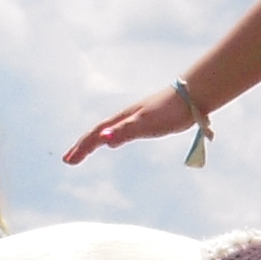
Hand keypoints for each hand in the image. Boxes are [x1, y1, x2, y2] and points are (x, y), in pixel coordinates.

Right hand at [63, 85, 196, 166]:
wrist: (192, 97)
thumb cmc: (169, 111)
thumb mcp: (146, 124)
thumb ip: (125, 131)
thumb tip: (102, 140)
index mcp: (123, 119)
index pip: (96, 135)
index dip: (82, 148)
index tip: (68, 162)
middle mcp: (125, 118)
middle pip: (98, 132)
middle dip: (82, 146)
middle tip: (68, 160)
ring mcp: (135, 119)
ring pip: (107, 132)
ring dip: (94, 142)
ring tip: (84, 151)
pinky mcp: (145, 121)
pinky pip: (120, 132)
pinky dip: (110, 139)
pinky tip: (113, 143)